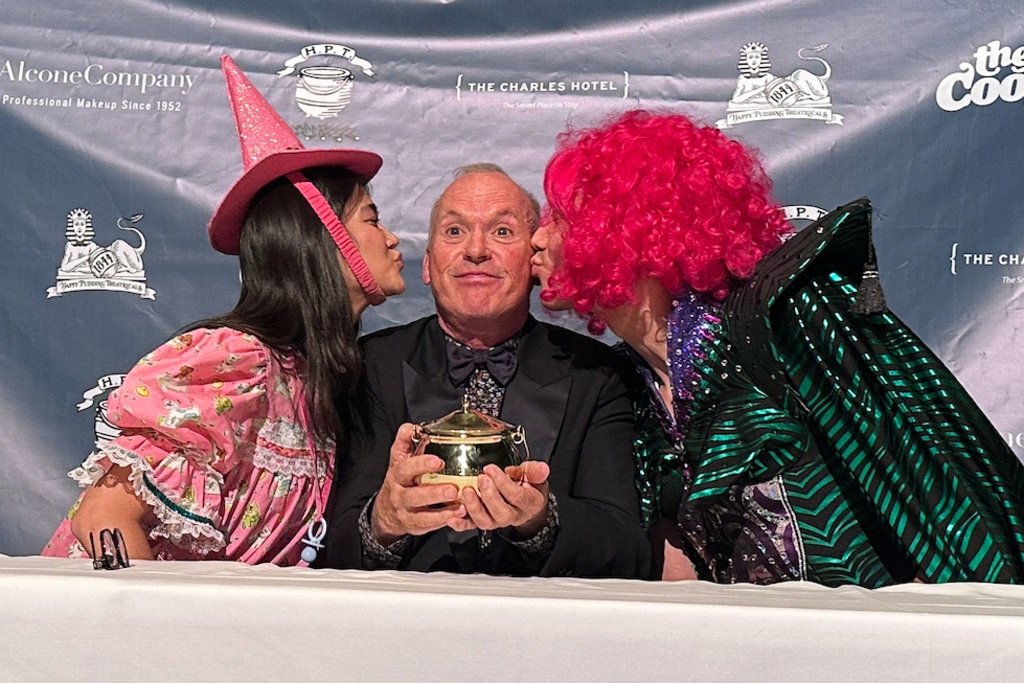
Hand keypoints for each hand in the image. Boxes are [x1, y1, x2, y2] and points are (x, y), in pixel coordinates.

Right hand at [370, 423, 466, 544]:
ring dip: (442, 510)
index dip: (420, 464)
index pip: (406, 468)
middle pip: (414, 495)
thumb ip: (405, 441)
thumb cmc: (400, 479)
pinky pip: (428, 525)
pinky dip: (443, 520)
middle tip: (453, 488)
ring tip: (460, 505)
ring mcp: (406, 511)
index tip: (437, 461)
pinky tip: (458, 514)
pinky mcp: (414, 525)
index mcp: (397, 474)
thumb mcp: (399, 459)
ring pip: (422, 514)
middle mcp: (399, 494)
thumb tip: (413, 426)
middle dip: (434, 492)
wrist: (387, 510)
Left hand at [450, 461, 549, 537]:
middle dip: (489, 496)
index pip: (516, 496)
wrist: (526, 503)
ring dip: (474, 508)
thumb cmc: (528, 486)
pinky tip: (452, 517)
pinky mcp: (483, 521)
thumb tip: (542, 468)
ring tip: (467, 492)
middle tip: (481, 479)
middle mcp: (512, 515)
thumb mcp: (535, 476)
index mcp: (528, 503)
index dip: (503, 483)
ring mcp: (496, 520)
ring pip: (485, 522)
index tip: (491, 469)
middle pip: (501, 513)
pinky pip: (471, 526)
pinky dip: (461, 524)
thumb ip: (535, 471)